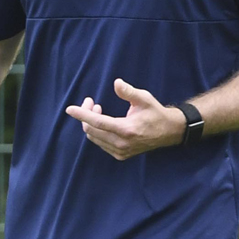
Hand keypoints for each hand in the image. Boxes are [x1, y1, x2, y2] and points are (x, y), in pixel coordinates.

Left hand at [63, 78, 184, 160]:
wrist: (168, 132)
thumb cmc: (155, 113)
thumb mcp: (144, 99)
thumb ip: (129, 92)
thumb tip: (116, 83)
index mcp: (127, 129)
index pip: (97, 122)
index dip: (82, 114)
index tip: (69, 109)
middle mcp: (122, 143)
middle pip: (91, 130)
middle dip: (86, 114)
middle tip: (91, 101)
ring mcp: (120, 151)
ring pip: (93, 137)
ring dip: (90, 123)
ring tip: (98, 109)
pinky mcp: (120, 155)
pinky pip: (100, 142)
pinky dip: (96, 131)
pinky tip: (103, 122)